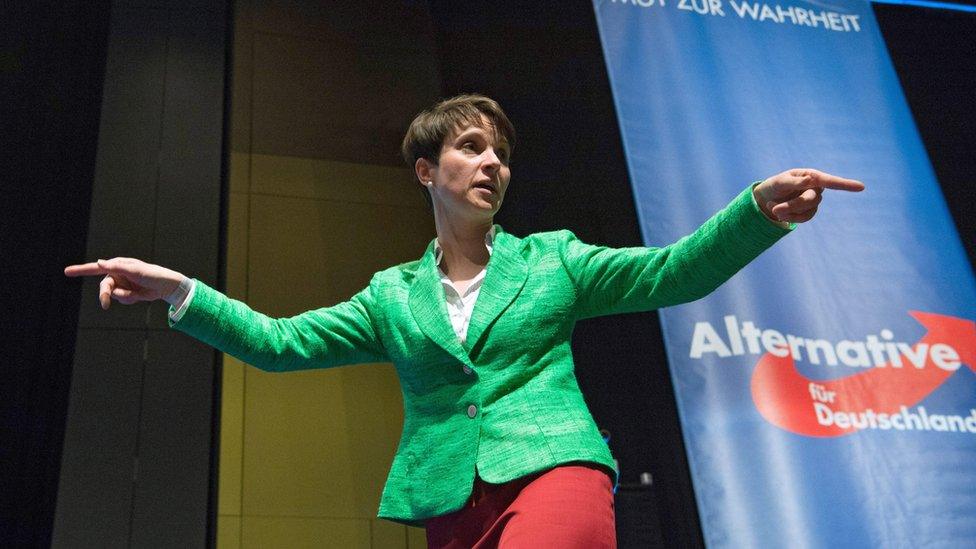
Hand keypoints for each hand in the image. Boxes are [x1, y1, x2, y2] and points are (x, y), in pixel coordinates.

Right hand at [64, 257, 186, 309]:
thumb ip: (117, 267)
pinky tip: (139, 296)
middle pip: (103, 287)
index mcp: (117, 265)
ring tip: (136, 293)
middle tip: (105, 304)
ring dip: (123, 297)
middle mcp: (117, 274)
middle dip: (104, 296)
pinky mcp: (127, 293)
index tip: (66, 271)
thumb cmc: (152, 274)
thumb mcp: (136, 271)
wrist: (166, 286)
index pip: (96, 267)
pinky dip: (129, 300)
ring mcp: (122, 284)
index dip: (80, 270)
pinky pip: (122, 300)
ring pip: (113, 295)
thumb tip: (100, 262)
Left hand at [753, 168, 864, 222]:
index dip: (845, 184)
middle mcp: (816, 187)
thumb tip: (810, 179)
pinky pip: (804, 219)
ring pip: (806, 210)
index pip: (830, 181)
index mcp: (811, 175)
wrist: (768, 197)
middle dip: (791, 205)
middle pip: (810, 200)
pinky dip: (790, 218)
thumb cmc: (775, 185)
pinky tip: (779, 213)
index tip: (861, 187)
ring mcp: (814, 200)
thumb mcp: (780, 182)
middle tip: (774, 208)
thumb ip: (794, 182)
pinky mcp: (810, 211)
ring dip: (788, 212)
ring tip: (773, 207)